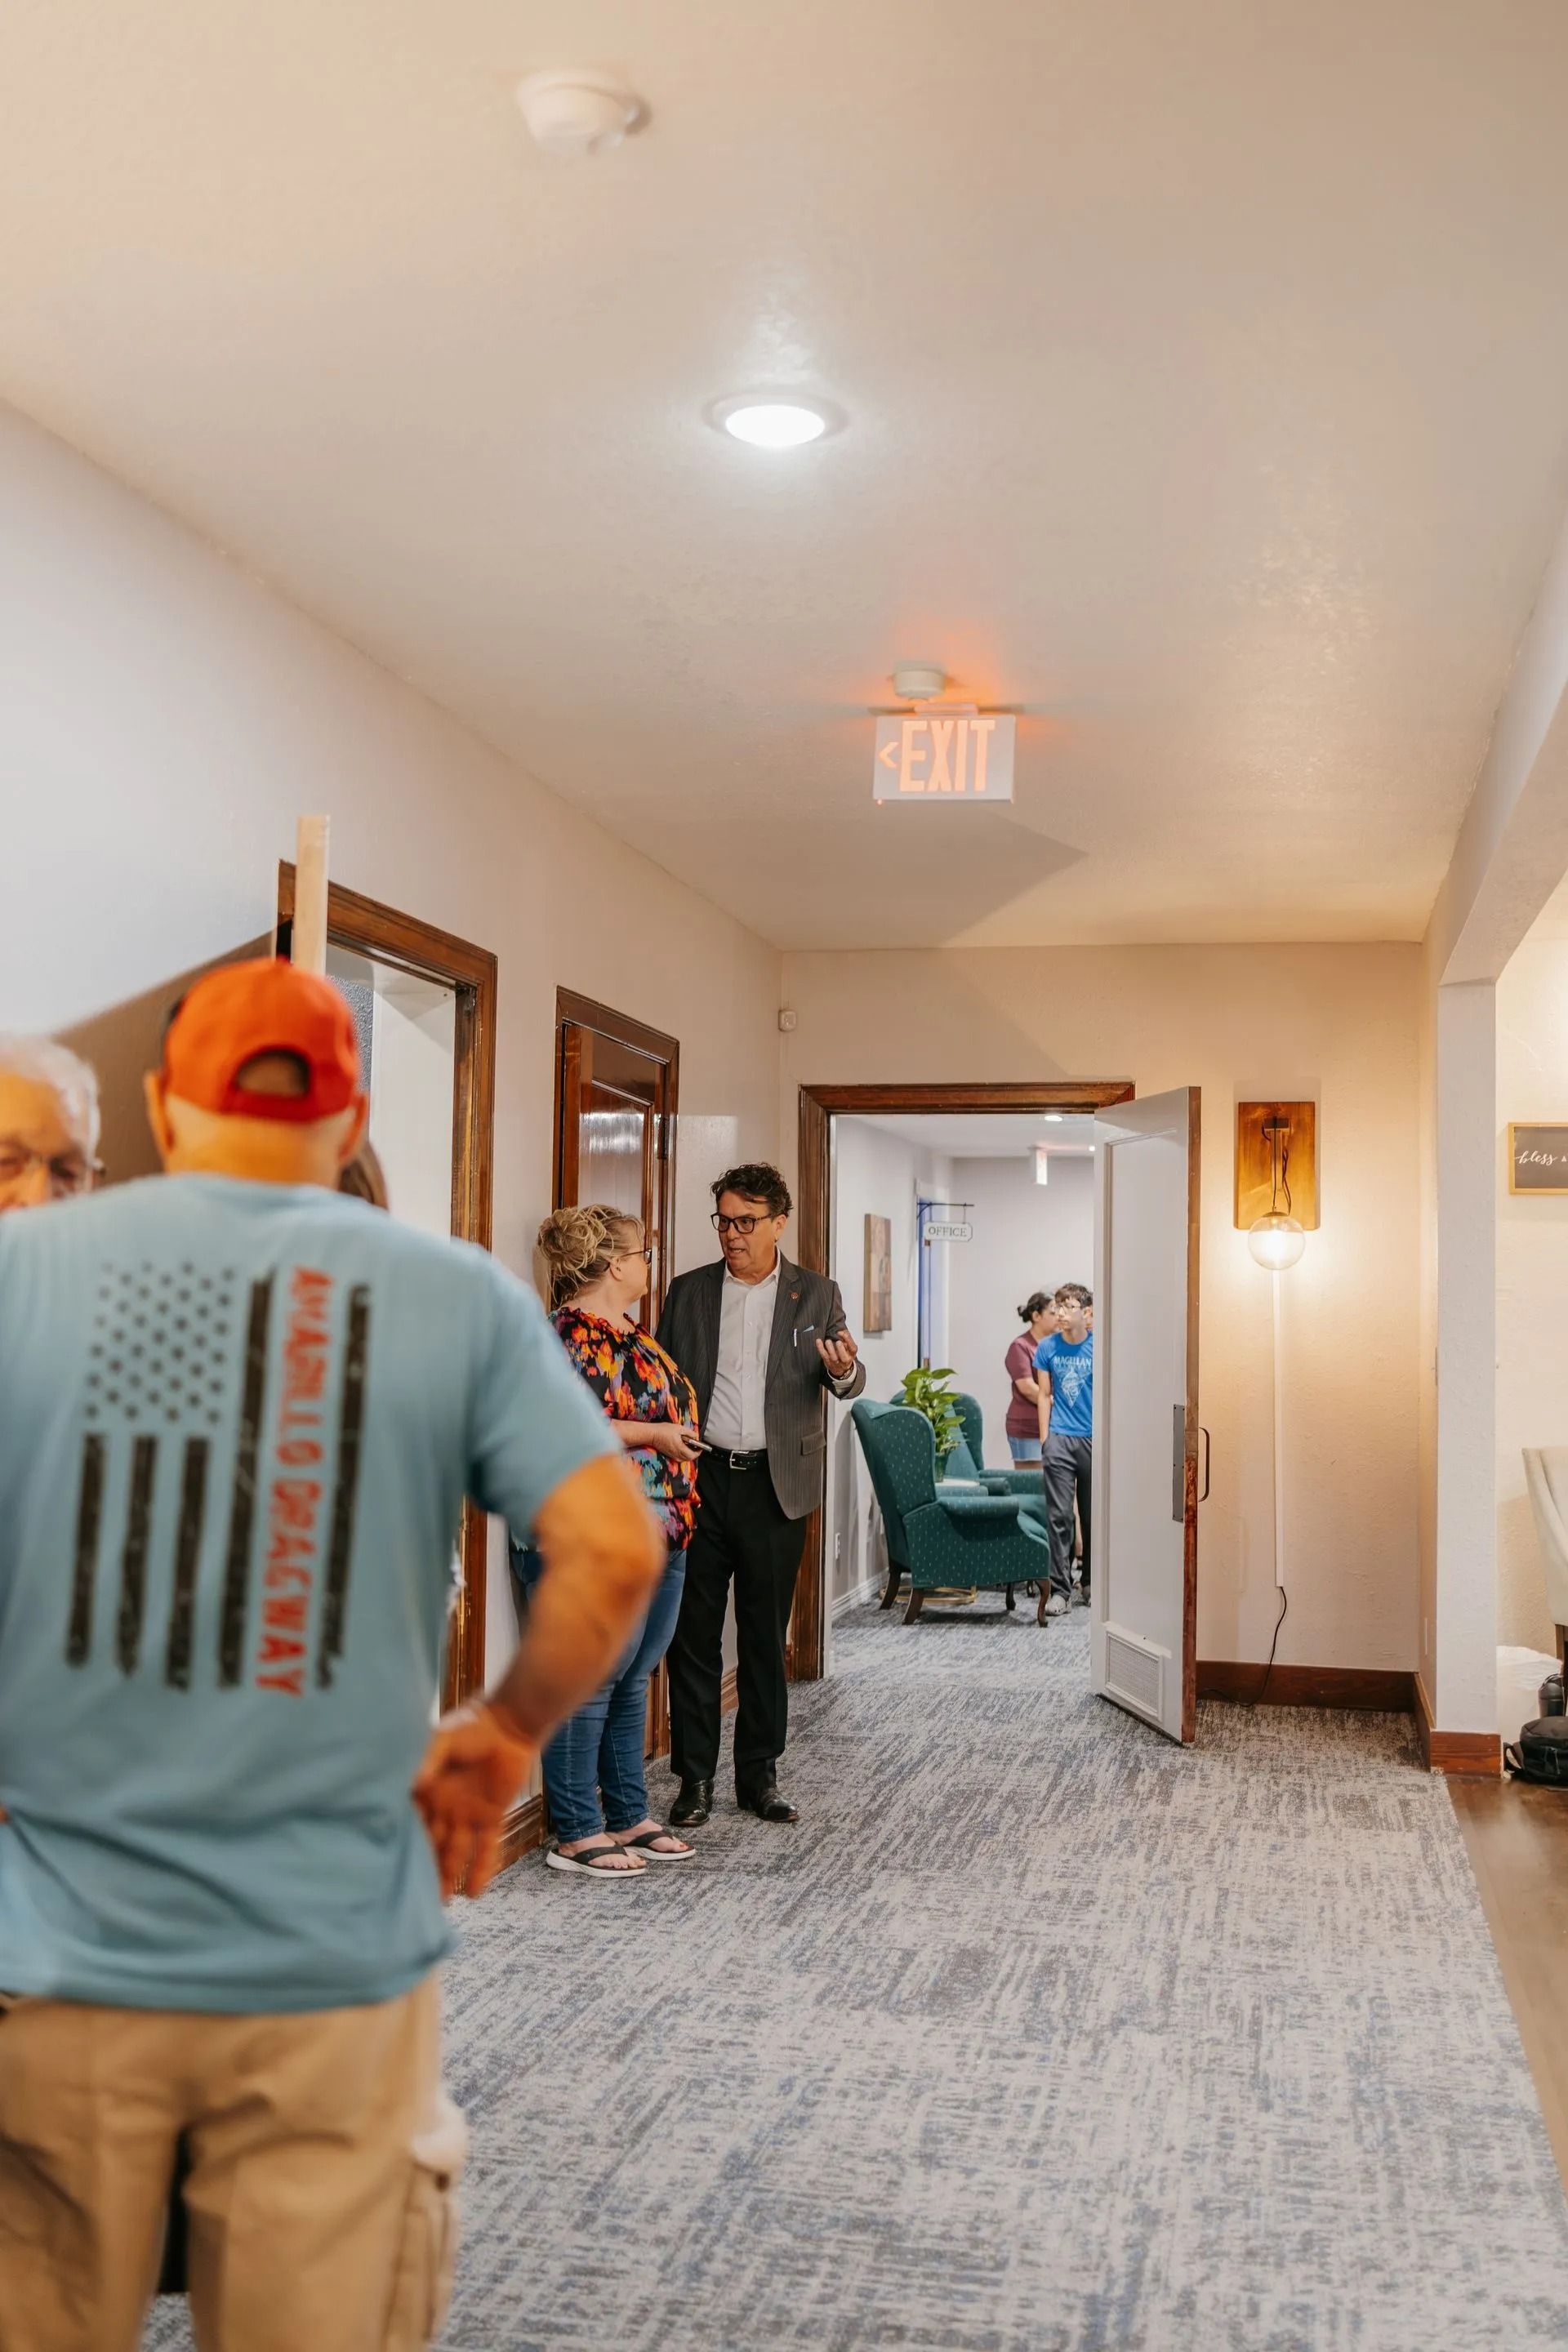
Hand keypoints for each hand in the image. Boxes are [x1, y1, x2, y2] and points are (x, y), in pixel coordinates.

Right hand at [413, 1701, 537, 1900]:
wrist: (512, 1723)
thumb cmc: (473, 1726)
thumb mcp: (444, 1737)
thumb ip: (430, 1757)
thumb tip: (416, 1782)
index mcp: (425, 1789)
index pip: (409, 1822)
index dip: (399, 1842)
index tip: (384, 1867)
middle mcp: (442, 1806)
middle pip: (429, 1844)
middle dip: (420, 1868)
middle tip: (406, 1898)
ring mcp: (466, 1813)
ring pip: (453, 1852)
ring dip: (446, 1877)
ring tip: (436, 1906)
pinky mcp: (491, 1816)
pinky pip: (485, 1848)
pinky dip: (480, 1871)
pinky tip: (473, 1895)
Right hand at [644, 1425, 702, 1461]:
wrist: (651, 1434)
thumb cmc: (664, 1430)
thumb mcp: (679, 1428)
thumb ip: (689, 1433)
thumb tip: (695, 1436)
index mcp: (680, 1448)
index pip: (692, 1455)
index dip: (698, 1452)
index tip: (701, 1447)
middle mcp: (676, 1454)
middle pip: (688, 1459)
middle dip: (694, 1454)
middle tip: (696, 1447)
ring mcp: (671, 1455)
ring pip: (683, 1459)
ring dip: (688, 1454)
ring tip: (689, 1447)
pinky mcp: (668, 1454)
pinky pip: (678, 1457)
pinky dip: (682, 1454)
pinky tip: (681, 1447)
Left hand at [817, 1329, 859, 1380]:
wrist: (842, 1368)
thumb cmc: (846, 1354)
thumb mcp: (850, 1346)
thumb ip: (847, 1338)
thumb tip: (842, 1330)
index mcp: (852, 1353)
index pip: (852, 1348)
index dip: (847, 1340)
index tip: (841, 1332)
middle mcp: (845, 1359)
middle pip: (844, 1357)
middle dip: (840, 1349)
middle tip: (838, 1341)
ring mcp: (836, 1362)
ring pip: (833, 1357)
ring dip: (830, 1348)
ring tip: (828, 1341)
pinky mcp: (828, 1362)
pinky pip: (824, 1355)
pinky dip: (820, 1348)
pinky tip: (818, 1341)